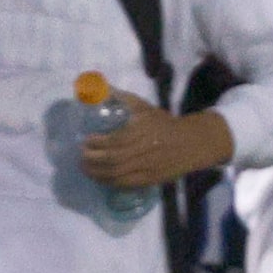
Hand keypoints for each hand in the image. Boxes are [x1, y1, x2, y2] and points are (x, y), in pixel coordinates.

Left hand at [76, 92, 235, 189]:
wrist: (190, 143)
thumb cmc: (164, 123)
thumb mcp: (145, 107)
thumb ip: (123, 98)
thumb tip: (102, 88)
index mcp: (141, 131)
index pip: (114, 140)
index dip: (97, 143)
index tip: (86, 140)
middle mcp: (142, 151)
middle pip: (112, 159)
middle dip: (92, 160)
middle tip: (81, 157)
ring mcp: (146, 168)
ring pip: (116, 174)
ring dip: (97, 173)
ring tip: (86, 168)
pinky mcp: (149, 180)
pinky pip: (125, 184)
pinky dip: (110, 182)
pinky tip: (101, 179)